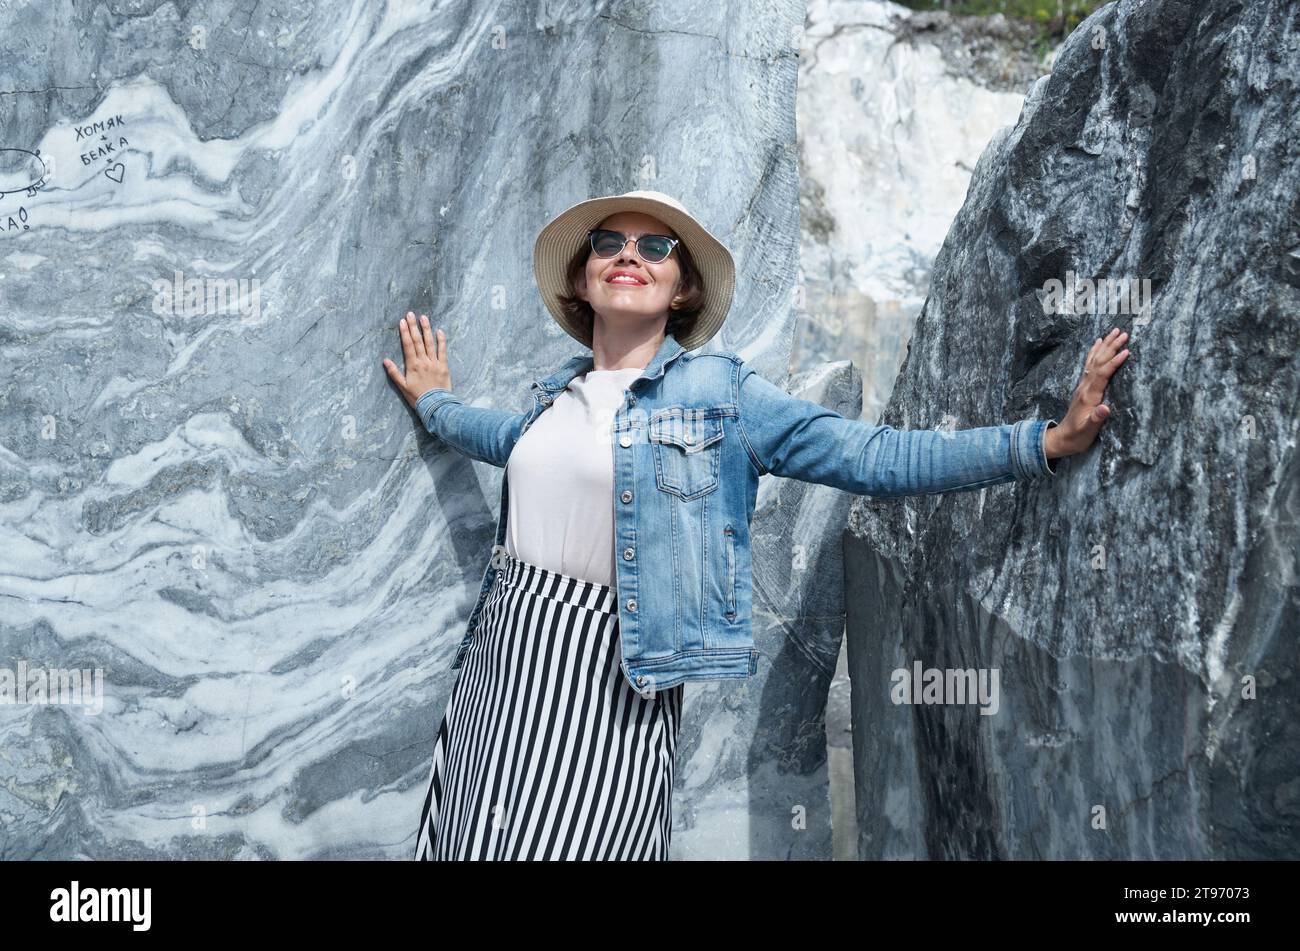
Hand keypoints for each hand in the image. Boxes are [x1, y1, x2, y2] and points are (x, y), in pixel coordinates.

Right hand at [383, 312, 452, 409]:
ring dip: (426, 329)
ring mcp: (434, 363)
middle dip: (413, 327)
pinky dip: (441, 341)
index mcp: (412, 366)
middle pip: (418, 341)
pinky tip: (439, 331)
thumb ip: (394, 373)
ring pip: (430, 343)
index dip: (405, 333)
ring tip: (424, 318)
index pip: (408, 345)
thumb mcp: (402, 387)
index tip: (402, 321)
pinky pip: (443, 351)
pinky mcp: (444, 367)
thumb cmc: (418, 398)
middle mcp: (423, 362)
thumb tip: (385, 361)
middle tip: (411, 314)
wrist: (435, 406)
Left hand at [1044, 327, 1129, 459]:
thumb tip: (1105, 408)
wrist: (1063, 438)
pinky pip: (1089, 364)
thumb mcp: (1088, 430)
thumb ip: (1097, 419)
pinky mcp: (1083, 387)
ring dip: (1104, 345)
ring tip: (1114, 331)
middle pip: (1098, 362)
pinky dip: (1094, 352)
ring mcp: (1083, 385)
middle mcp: (1084, 387)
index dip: (1114, 362)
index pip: (1102, 374)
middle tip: (1124, 333)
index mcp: (1089, 396)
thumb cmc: (1078, 436)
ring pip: (1094, 360)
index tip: (1127, 351)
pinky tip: (1098, 343)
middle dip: (1111, 347)